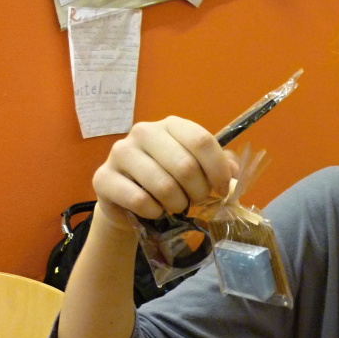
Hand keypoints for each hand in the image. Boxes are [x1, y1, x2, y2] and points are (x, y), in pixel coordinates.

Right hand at [92, 117, 238, 229]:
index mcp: (171, 125)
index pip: (201, 140)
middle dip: (199, 192)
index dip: (218, 170)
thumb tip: (234, 173)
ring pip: (164, 185)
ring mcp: (120, 153)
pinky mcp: (104, 177)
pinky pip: (140, 200)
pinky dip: (155, 212)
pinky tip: (155, 211)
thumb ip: (219, 166)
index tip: (223, 190)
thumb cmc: (168, 180)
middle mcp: (143, 132)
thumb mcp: (197, 170)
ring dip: (178, 204)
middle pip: (185, 166)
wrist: (127, 200)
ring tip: (176, 206)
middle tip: (197, 201)